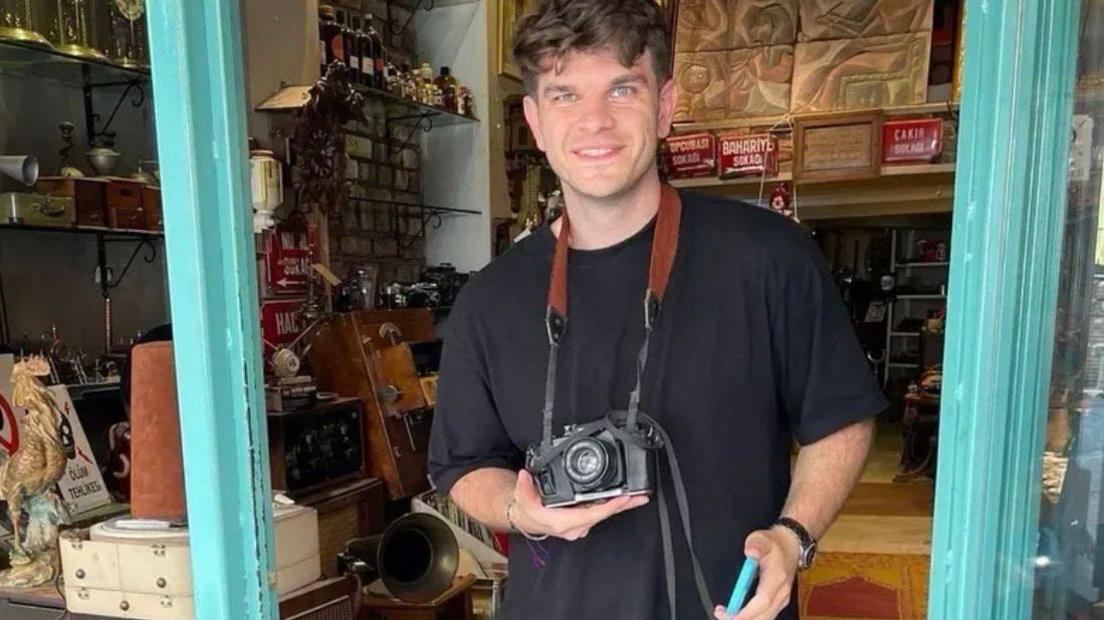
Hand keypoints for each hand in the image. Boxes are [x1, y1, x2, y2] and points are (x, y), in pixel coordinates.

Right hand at [510, 469, 648, 540]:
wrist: (527, 519)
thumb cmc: (527, 511)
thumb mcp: (522, 498)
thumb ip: (523, 487)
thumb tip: (525, 476)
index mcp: (562, 523)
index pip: (590, 515)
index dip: (607, 507)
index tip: (622, 499)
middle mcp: (574, 527)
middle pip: (602, 515)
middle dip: (621, 506)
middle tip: (639, 497)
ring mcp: (580, 525)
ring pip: (603, 515)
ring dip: (620, 506)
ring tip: (637, 497)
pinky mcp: (583, 520)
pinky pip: (600, 513)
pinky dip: (612, 506)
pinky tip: (624, 500)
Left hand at [713, 527, 799, 619]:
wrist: (791, 546)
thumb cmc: (774, 544)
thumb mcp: (762, 538)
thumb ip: (756, 544)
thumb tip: (750, 552)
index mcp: (777, 577)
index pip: (763, 601)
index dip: (746, 612)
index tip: (728, 614)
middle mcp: (781, 592)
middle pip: (763, 615)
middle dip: (741, 619)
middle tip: (721, 614)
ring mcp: (781, 599)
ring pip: (764, 618)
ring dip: (745, 619)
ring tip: (725, 613)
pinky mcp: (778, 602)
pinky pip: (765, 616)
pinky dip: (751, 617)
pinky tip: (737, 613)